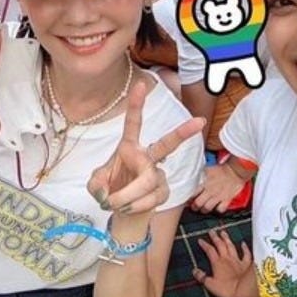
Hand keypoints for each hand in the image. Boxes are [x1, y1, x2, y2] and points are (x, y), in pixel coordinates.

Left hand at [87, 81, 204, 218]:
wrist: (122, 211)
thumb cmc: (110, 189)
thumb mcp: (95, 184)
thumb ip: (96, 185)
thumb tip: (109, 193)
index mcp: (129, 147)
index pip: (134, 123)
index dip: (136, 104)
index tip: (141, 84)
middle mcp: (147, 157)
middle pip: (166, 144)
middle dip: (183, 133)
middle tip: (200, 120)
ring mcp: (158, 174)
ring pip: (147, 181)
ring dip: (128, 195)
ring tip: (116, 202)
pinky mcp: (164, 191)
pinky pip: (152, 197)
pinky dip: (135, 205)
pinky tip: (129, 207)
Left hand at [191, 164, 244, 212]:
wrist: (236, 170)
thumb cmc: (223, 168)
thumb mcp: (207, 168)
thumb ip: (200, 174)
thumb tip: (193, 174)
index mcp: (204, 183)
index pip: (192, 193)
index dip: (188, 197)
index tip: (187, 199)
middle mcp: (210, 191)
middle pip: (198, 203)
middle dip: (194, 206)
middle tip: (194, 206)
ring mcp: (218, 196)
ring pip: (207, 208)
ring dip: (204, 210)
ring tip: (203, 209)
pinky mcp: (227, 199)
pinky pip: (220, 209)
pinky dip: (218, 210)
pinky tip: (217, 208)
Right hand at [194, 229, 253, 296]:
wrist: (245, 292)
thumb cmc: (227, 289)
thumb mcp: (210, 285)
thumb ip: (202, 277)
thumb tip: (194, 270)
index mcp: (217, 263)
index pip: (209, 250)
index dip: (204, 245)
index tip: (200, 240)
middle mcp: (227, 259)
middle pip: (220, 245)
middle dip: (215, 237)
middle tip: (211, 231)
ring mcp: (238, 260)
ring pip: (231, 246)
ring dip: (227, 239)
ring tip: (223, 232)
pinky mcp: (247, 264)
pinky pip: (246, 254)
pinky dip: (245, 248)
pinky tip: (243, 243)